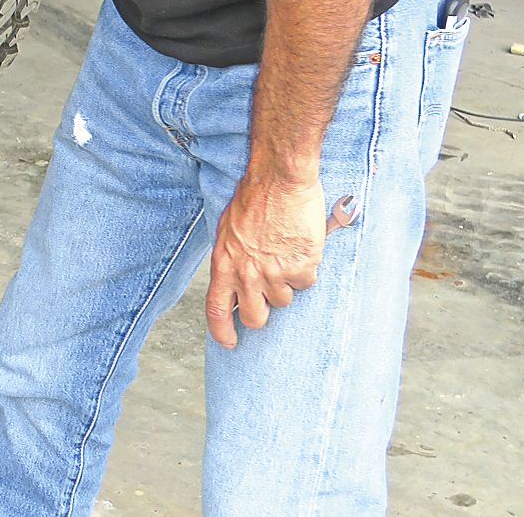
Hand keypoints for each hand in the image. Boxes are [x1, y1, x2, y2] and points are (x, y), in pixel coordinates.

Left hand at [205, 173, 357, 347]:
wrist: (279, 180)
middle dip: (263, 313)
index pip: (217, 309)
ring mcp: (275, 273)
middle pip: (255, 318)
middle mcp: (247, 274)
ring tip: (284, 252)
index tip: (228, 342)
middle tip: (269, 295)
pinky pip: (306, 282)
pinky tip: (300, 246)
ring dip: (286, 283)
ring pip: (284, 300)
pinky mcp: (301, 268)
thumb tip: (236, 280)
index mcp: (224, 264)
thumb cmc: (254, 199)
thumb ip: (232, 259)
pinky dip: (306, 268)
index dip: (222, 331)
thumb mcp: (229, 230)